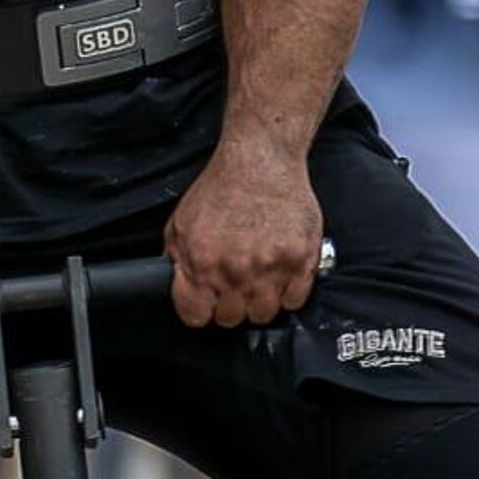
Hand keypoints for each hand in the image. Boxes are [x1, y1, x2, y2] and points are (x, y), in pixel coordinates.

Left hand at [164, 132, 323, 328]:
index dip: (200, 310)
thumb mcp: (181, 222)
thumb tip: (179, 285)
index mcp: (202, 262)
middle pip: (231, 318)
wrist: (261, 159)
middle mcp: (235, 270)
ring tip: (258, 280)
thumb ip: (177, 258)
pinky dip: (288, 292)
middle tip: (234, 285)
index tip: (206, 303)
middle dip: (230, 305)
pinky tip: (280, 273)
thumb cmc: (223, 186)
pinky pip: (295, 300)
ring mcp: (270, 267)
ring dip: (259, 301)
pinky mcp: (300, 259)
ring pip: (264, 313)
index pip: (196, 316)